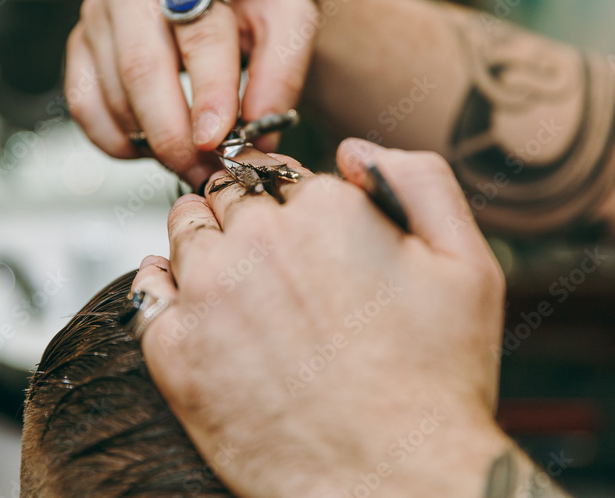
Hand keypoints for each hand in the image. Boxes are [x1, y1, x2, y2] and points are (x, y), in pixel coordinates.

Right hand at [66, 0, 318, 184]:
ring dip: (150, 142)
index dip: (209, 93)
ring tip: (191, 161)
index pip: (199, 34)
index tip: (217, 141)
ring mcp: (99, 8)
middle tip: (204, 171)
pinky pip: (84, 104)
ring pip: (113, 93)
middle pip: (142, 67)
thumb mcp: (292, 21)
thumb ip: (283, 74)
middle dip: (173, 134)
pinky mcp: (80, 40)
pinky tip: (151, 147)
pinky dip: (115, 139)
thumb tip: (256, 132)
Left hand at [132, 140, 512, 496]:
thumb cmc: (437, 383)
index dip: (292, 203)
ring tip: (237, 285)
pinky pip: (146, 288)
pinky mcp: (174, 350)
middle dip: (244, 213)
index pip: (283, 173)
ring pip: (185, 230)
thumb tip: (352, 150)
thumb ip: (419, 179)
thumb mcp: (469, 264)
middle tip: (269, 260)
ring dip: (204, 241)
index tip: (302, 233)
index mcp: (327, 208)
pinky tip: (195, 307)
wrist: (393, 482)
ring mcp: (210, 293)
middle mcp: (259, 239)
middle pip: (228, 194)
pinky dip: (163, 286)